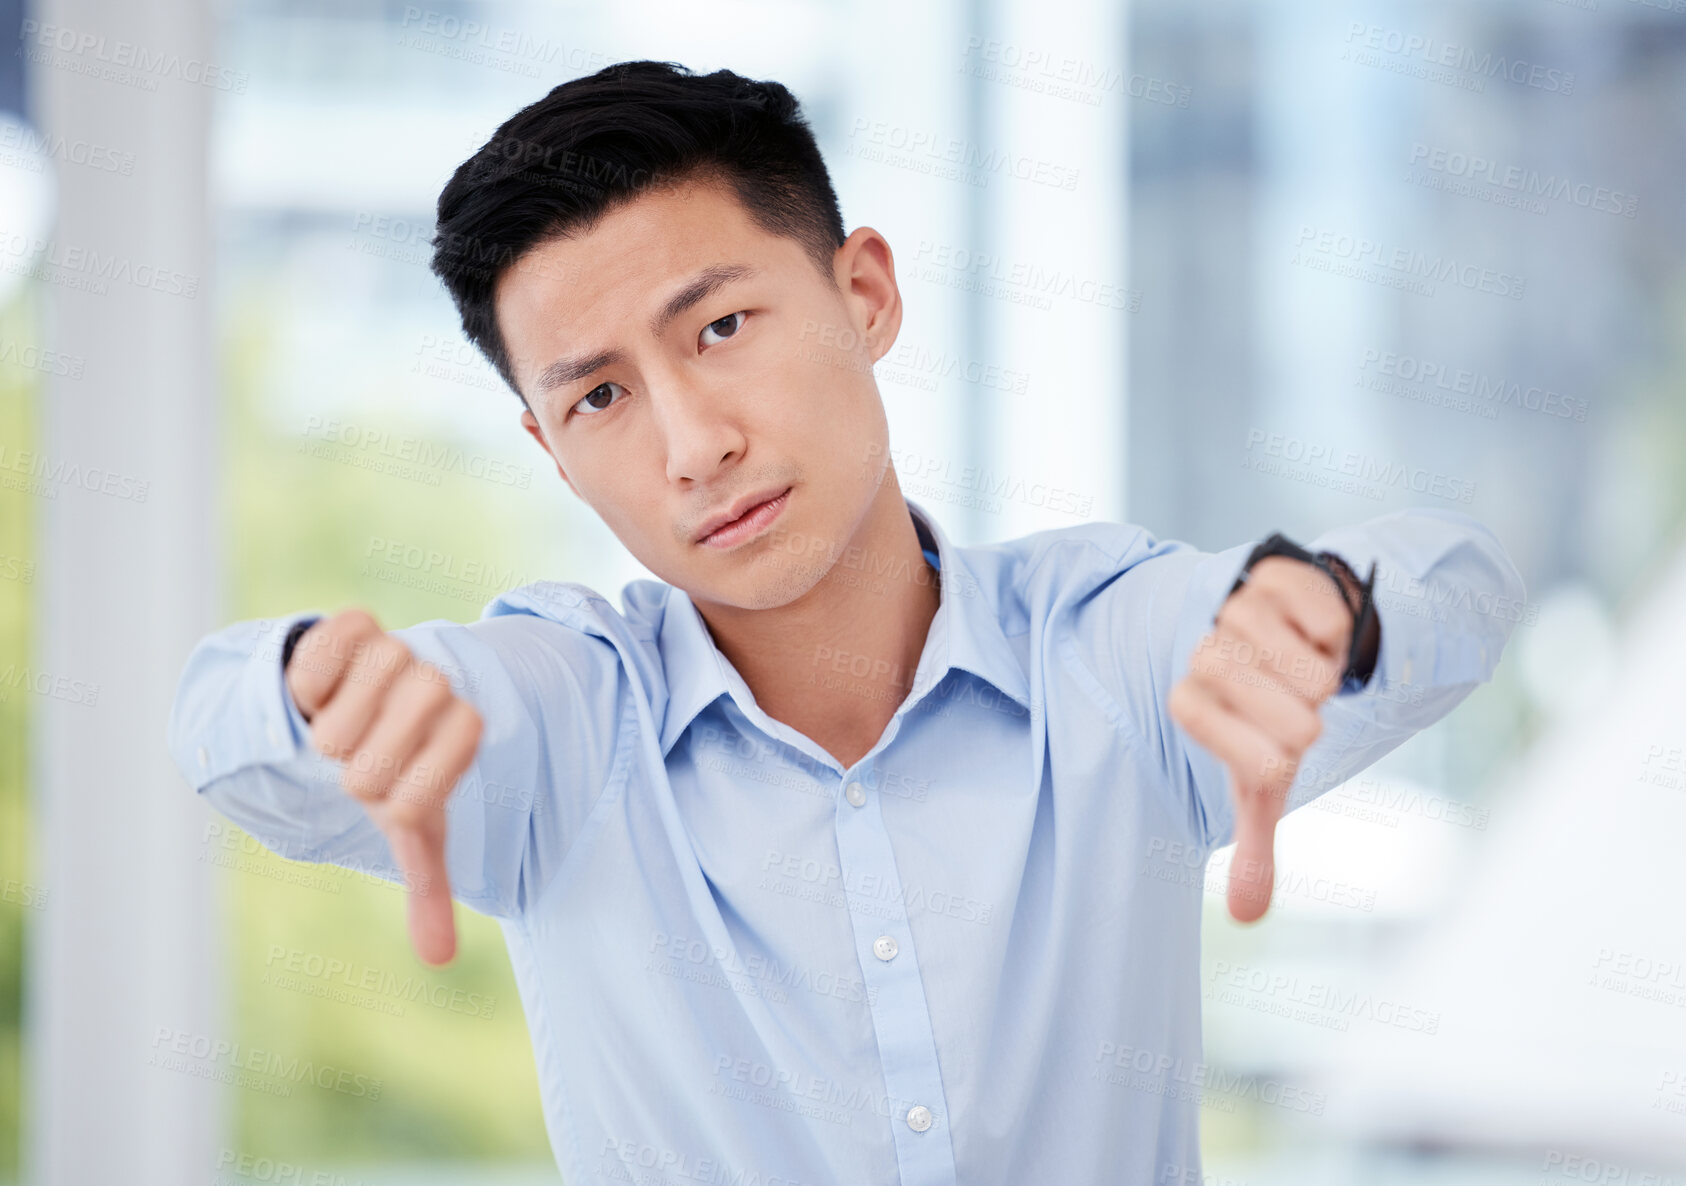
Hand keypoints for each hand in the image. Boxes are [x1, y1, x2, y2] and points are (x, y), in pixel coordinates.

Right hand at [284, 609, 482, 964]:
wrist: (370, 697)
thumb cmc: (389, 773)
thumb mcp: (412, 827)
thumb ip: (429, 885)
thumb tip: (439, 958)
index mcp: (459, 738)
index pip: (419, 797)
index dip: (398, 799)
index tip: (396, 789)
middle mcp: (435, 692)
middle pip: (374, 756)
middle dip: (360, 771)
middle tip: (369, 750)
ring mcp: (398, 657)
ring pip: (351, 705)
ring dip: (336, 724)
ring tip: (352, 715)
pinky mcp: (356, 626)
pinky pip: (325, 652)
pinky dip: (315, 674)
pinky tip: (329, 684)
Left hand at [1167, 557, 1351, 922]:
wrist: (1289, 641)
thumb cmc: (1274, 721)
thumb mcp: (1263, 782)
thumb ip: (1253, 844)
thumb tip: (1247, 914)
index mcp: (1193, 703)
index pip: (1230, 737)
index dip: (1263, 751)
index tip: (1275, 752)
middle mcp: (1207, 652)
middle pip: (1265, 698)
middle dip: (1296, 712)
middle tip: (1296, 707)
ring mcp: (1237, 609)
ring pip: (1296, 659)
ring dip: (1314, 670)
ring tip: (1302, 669)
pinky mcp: (1274, 574)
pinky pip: (1318, 609)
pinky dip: (1331, 628)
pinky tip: (1315, 632)